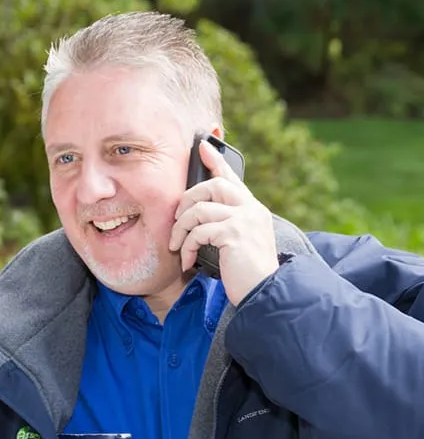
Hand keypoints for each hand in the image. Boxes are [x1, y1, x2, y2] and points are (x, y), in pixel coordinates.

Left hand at [169, 139, 279, 305]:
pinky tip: (186, 262)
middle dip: (186, 201)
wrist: (263, 292)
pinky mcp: (234, 233)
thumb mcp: (238, 244)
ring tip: (176, 246)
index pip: (232, 178)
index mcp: (252, 210)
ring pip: (199, 209)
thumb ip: (225, 226)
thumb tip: (198, 220)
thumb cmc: (246, 273)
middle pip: (212, 185)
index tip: (202, 146)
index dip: (216, 160)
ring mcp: (244, 219)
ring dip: (180, 229)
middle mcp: (251, 209)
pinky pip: (198, 231)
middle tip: (176, 221)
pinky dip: (186, 247)